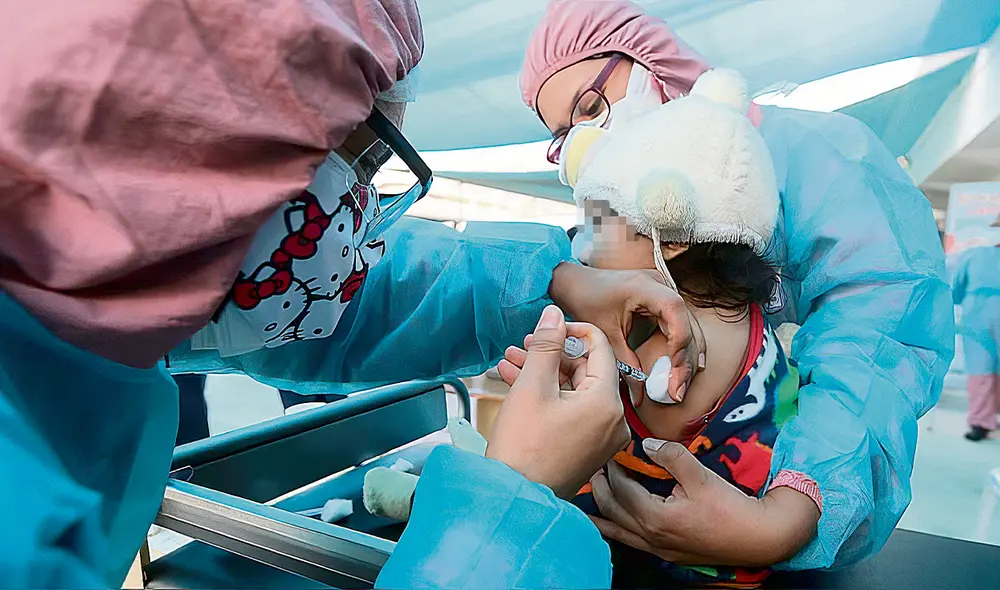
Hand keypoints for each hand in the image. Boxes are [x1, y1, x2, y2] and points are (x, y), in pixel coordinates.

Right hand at [487, 305, 629, 498]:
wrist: (515, 497)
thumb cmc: (523, 447)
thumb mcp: (532, 386)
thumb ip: (546, 345)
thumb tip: (554, 314)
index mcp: (606, 402)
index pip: (599, 347)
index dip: (571, 331)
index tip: (545, 329)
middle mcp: (613, 420)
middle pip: (586, 370)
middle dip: (551, 355)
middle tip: (521, 347)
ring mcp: (602, 437)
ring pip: (575, 390)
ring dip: (544, 374)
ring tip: (510, 364)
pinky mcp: (588, 449)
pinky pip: (573, 411)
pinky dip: (550, 397)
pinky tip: (517, 385)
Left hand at [549, 263, 700, 402]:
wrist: (576, 282)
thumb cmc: (587, 300)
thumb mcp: (605, 334)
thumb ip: (625, 365)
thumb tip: (639, 398)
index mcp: (645, 286)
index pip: (675, 313)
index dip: (679, 344)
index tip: (674, 373)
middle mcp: (661, 284)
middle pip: (687, 323)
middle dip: (685, 360)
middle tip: (677, 390)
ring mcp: (665, 290)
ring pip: (688, 326)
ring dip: (687, 357)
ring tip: (679, 386)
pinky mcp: (663, 300)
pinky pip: (679, 325)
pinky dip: (681, 347)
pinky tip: (681, 370)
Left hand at [590, 439, 818, 566]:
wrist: (759, 538)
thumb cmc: (730, 507)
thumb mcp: (700, 475)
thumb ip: (670, 455)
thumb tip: (646, 443)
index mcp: (655, 518)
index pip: (621, 488)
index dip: (613, 467)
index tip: (612, 449)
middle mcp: (650, 537)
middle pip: (611, 510)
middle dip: (599, 487)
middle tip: (595, 465)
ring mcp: (657, 549)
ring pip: (616, 531)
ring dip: (601, 510)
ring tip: (590, 492)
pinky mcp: (666, 553)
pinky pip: (630, 540)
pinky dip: (614, 528)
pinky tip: (608, 522)